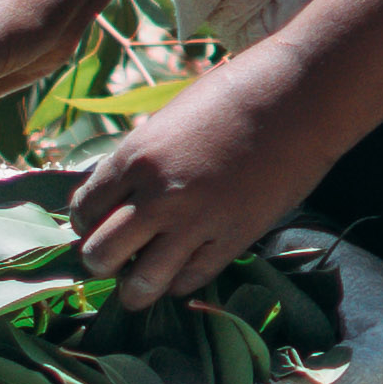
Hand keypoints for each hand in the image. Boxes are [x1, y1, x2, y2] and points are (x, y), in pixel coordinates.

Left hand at [62, 37, 331, 302]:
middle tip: (113, 257)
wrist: (300, 98)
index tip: (95, 222)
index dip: (84, 221)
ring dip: (133, 289)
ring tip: (138, 284)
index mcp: (136, 156)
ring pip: (140, 284)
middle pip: (98, 255)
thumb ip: (140, 161)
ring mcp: (196, 223)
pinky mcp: (232, 241)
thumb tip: (118, 197)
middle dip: (100, 261)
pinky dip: (179, 282)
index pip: (82, 209)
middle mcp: (158, 196)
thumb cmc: (234, 95)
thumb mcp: (168, 120)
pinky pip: (189, 281)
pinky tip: (181, 270)